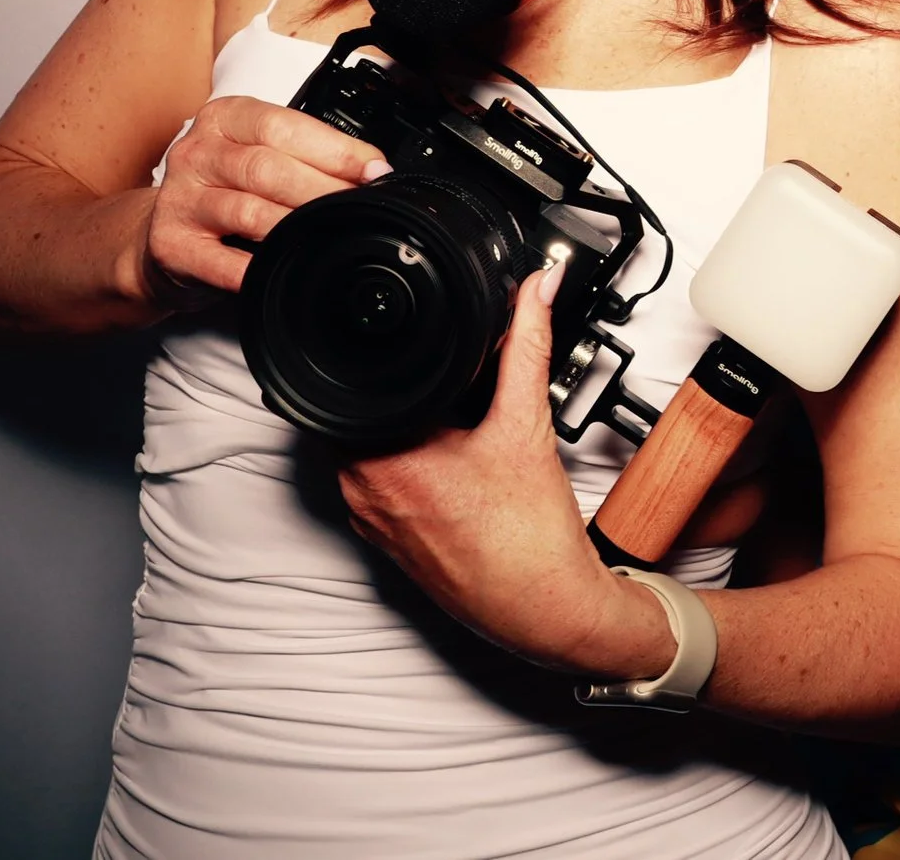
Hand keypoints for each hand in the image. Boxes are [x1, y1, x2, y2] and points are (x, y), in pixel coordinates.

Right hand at [141, 93, 388, 297]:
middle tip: (358, 206)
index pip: (282, 126)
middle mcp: (197, 153)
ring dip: (296, 225)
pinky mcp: (172, 245)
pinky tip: (280, 269)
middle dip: (323, 190)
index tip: (372, 170)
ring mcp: (180, 199)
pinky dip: (255, 268)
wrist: (160, 232)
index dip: (334, 149)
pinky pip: (221, 262)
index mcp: (224, 119)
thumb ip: (303, 155)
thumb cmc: (222, 190)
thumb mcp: (256, 155)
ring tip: (329, 233)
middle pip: (266, 168)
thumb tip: (370, 170)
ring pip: (248, 211)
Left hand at [337, 267, 676, 679]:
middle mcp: (363, 493)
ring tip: (457, 425)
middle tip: (451, 386)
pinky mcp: (387, 539)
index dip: (381, 353)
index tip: (417, 345)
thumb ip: (528, 344)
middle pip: (360, 410)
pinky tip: (455, 464)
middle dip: (402, 389)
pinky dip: (409, 461)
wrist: (547, 609)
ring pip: (368, 446)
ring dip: (405, 426)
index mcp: (383, 459)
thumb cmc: (530, 540)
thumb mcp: (527, 423)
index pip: (351, 381)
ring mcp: (372, 519)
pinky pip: (381, 481)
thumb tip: (536, 290)